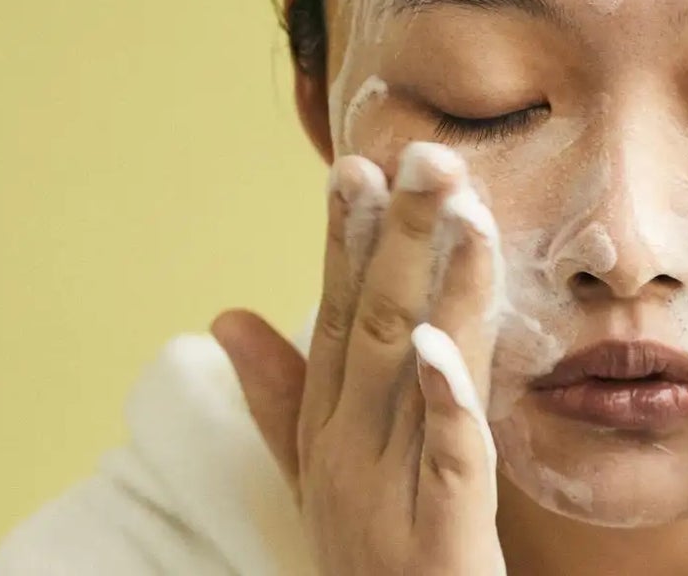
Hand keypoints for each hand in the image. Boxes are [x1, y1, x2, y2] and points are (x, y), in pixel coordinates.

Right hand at [211, 143, 505, 574]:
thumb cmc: (367, 560)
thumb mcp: (312, 473)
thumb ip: (278, 396)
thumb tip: (225, 315)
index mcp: (327, 426)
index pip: (333, 314)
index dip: (343, 239)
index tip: (354, 163)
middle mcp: (348, 448)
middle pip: (371, 322)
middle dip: (397, 233)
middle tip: (427, 152)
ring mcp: (387, 489)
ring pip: (410, 369)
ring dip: (434, 285)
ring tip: (462, 209)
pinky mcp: (440, 534)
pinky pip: (445, 456)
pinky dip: (444, 399)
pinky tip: (440, 344)